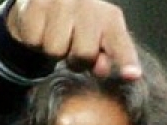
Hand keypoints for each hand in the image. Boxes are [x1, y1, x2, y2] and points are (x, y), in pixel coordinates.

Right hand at [5, 0, 141, 79]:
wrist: (48, 0)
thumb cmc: (78, 24)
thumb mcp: (98, 38)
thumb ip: (105, 56)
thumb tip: (100, 69)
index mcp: (109, 16)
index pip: (119, 42)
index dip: (126, 59)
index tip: (132, 75)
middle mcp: (87, 4)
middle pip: (83, 54)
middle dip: (75, 60)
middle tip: (72, 47)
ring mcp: (60, 2)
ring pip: (55, 51)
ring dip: (53, 51)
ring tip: (56, 35)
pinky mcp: (36, 4)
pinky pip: (34, 41)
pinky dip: (35, 41)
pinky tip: (42, 28)